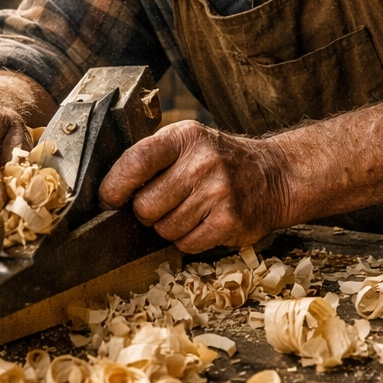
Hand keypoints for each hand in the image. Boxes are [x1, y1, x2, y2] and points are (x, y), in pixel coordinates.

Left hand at [98, 121, 293, 252]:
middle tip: (165, 203)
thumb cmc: (220, 161)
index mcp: (184, 137)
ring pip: (164, 229)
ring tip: (190, 210)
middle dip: (147, 212)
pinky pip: (186, 244)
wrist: (274, 176)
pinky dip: (189, 240)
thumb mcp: (188, 142)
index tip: (110, 198)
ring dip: (170, 227)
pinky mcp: (229, 221)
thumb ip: (152, 157)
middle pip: (145, 206)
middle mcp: (202, 162)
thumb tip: (108, 191)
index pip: (135, 162)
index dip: (115, 186)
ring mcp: (218, 192)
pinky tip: (203, 223)